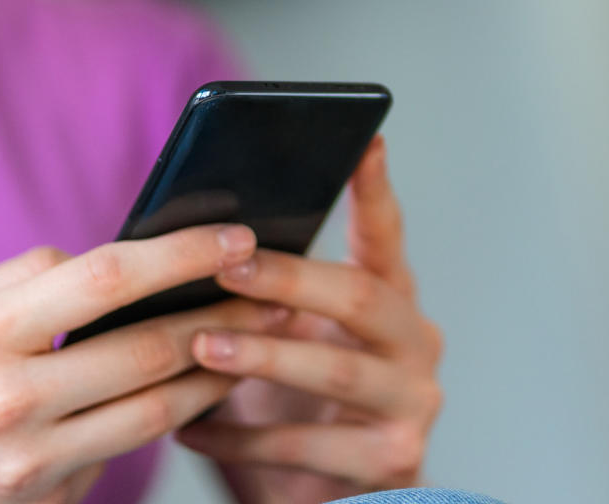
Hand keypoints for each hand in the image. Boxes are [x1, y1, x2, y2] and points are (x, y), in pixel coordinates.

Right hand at [0, 225, 279, 503]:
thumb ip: (24, 281)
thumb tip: (103, 263)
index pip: (106, 280)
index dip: (182, 254)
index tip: (235, 236)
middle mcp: (12, 403)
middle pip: (150, 352)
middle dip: (226, 317)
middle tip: (276, 290)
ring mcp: (32, 466)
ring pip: (159, 413)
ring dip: (217, 373)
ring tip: (259, 340)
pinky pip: (124, 454)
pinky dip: (165, 420)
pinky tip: (195, 390)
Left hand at [176, 137, 444, 503]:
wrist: (322, 499)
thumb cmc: (293, 402)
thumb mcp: (287, 337)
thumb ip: (267, 293)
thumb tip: (191, 237)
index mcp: (393, 299)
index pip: (386, 234)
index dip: (375, 189)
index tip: (364, 140)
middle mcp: (416, 342)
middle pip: (360, 295)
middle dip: (290, 277)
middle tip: (227, 264)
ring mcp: (412, 402)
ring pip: (337, 372)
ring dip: (264, 356)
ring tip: (200, 347)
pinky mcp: (392, 461)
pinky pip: (307, 445)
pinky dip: (242, 438)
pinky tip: (192, 429)